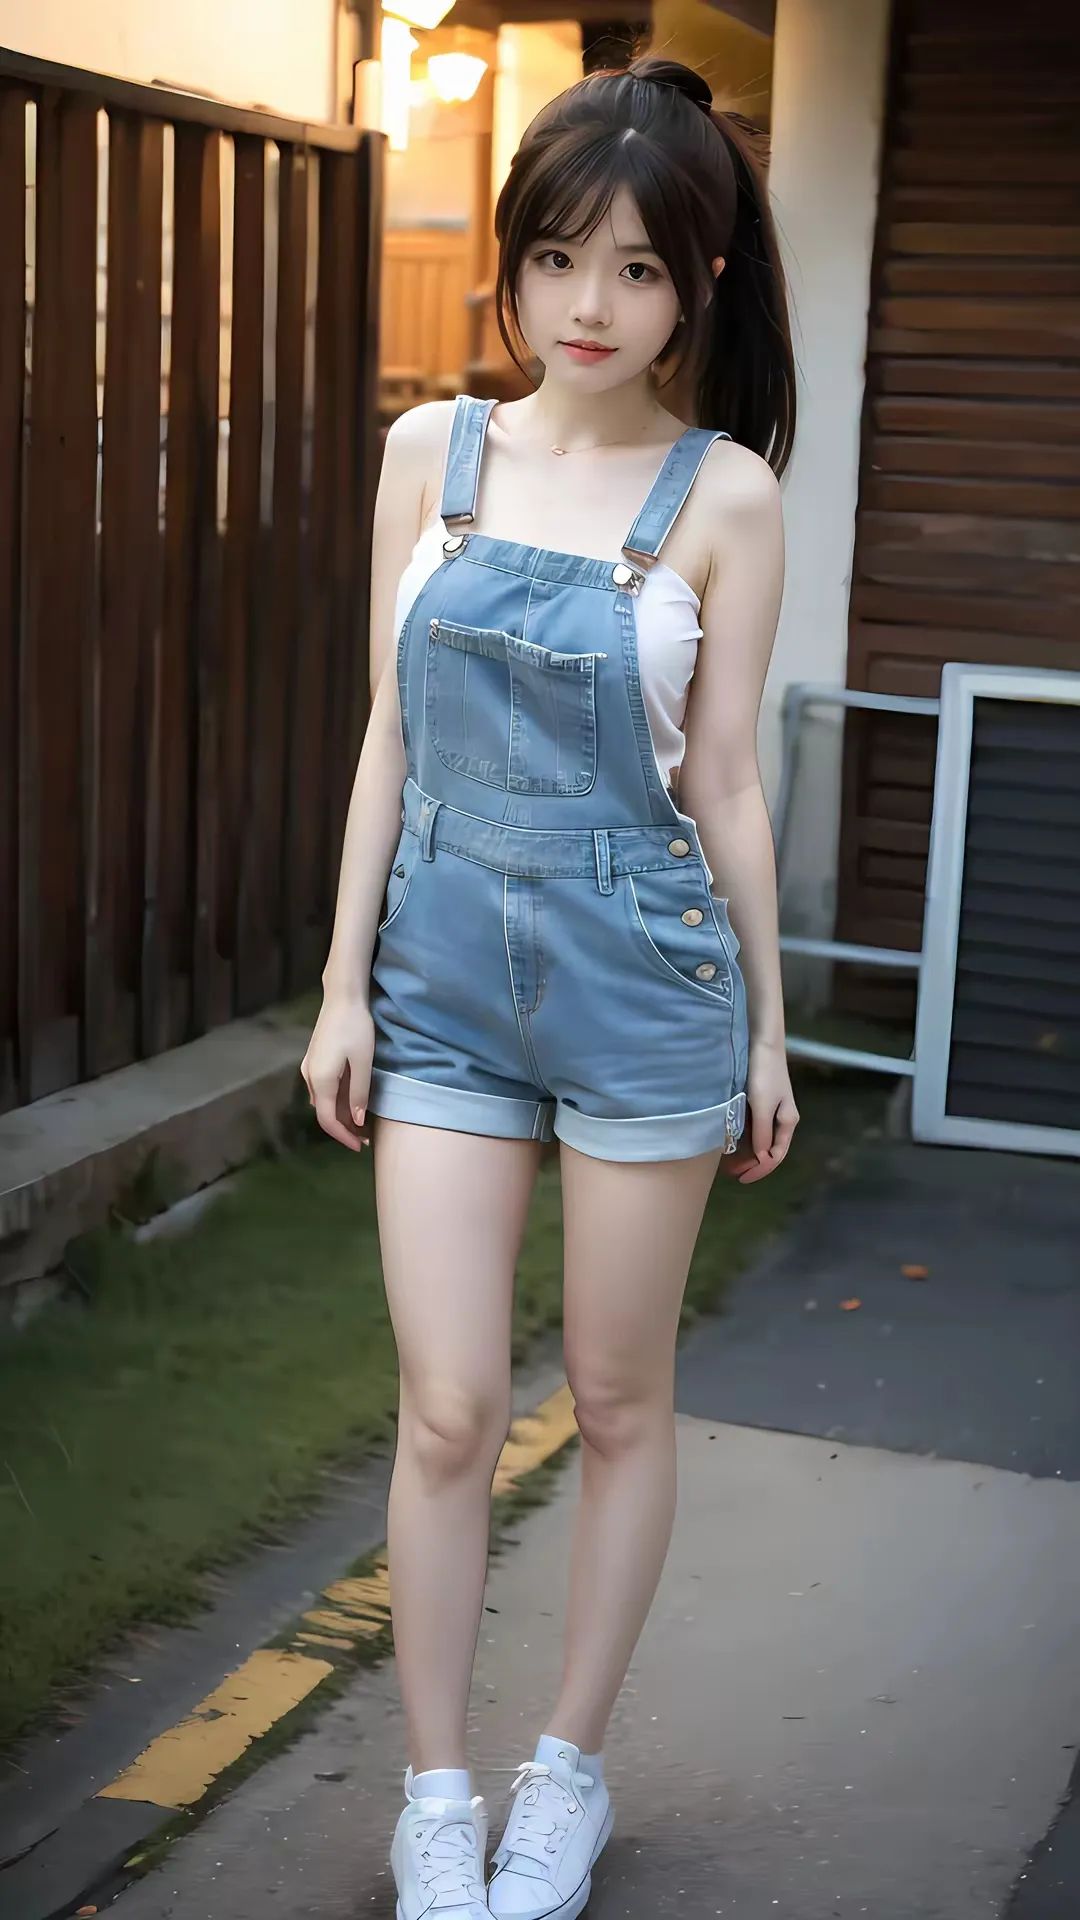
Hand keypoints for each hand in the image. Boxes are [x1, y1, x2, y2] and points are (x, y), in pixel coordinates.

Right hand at [300, 992, 375, 1151]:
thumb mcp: (363, 1063)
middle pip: (324, 1112)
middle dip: (344, 1128)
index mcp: (321, 1081)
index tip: (359, 1147)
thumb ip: (359, 1093)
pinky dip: (337, 1100)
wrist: (342, 997)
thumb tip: (357, 1121)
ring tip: (362, 1122)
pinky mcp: (315, 1059)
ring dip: (341, 1114)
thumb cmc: (355, 1027)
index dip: (343, 1137)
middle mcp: (310, 1077)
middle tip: (366, 1138)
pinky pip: (323, 1088)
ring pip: (323, 1101)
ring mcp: (310, 1067)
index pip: (327, 1120)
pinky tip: (352, 1100)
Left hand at [721, 1039, 798, 1182]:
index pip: (776, 1155)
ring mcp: (771, 1111)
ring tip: (729, 1161)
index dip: (760, 1170)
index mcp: (788, 1122)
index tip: (742, 1178)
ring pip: (760, 1140)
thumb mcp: (762, 1106)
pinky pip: (753, 1128)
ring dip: (747, 1153)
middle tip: (732, 1173)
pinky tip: (731, 1141)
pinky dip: (744, 1138)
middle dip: (752, 1164)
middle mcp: (781, 1119)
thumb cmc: (764, 1075)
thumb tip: (762, 1157)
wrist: (761, 1044)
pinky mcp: (760, 1102)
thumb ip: (762, 1132)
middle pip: (769, 1150)